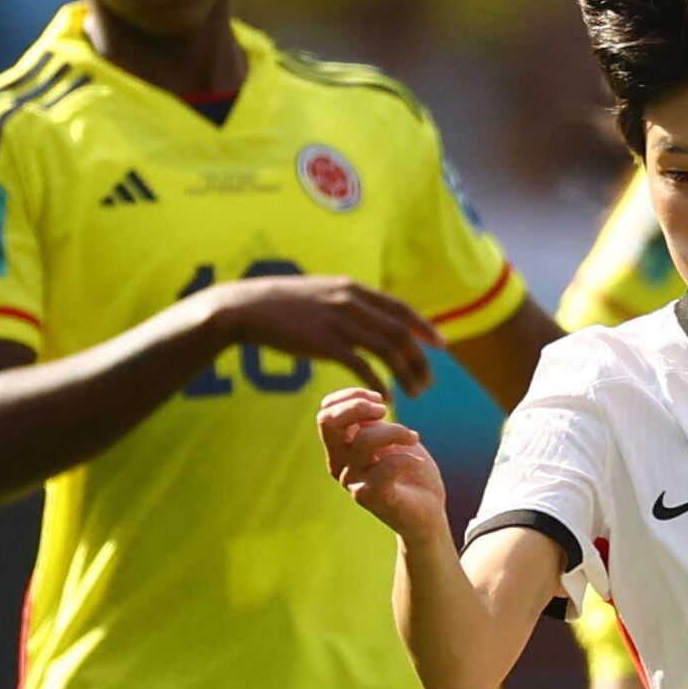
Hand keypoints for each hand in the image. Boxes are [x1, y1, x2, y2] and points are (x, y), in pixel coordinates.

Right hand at [218, 273, 438, 394]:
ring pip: (388, 350)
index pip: (401, 309)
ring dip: (407, 374)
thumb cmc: (282, 305)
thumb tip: (366, 312)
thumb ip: (346, 301)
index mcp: (353, 289)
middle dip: (420, 359)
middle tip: (429, 382)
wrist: (246, 308)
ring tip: (415, 394)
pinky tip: (387, 399)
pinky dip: (380, 384)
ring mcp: (340, 322)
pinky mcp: (326, 344)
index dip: (425, 327)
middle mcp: (352, 302)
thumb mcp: (321, 293)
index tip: (441, 345)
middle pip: (401, 333)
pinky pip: (364, 367)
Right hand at [316, 387, 452, 548]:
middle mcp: (340, 466)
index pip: (326, 413)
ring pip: (365, 439)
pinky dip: (407, 459)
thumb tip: (367, 405)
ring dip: (396, 431)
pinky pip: (386, 467)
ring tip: (414, 438)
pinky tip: (419, 463)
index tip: (380, 400)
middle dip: (358, 406)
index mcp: (340, 450)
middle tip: (385, 411)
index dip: (350, 397)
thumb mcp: (391, 439)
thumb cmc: (409, 473)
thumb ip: (373, 423)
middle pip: (329, 422)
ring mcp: (352, 482)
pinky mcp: (371, 498)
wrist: (426, 515)